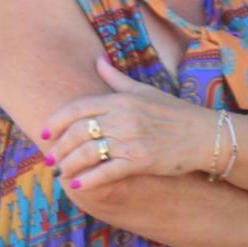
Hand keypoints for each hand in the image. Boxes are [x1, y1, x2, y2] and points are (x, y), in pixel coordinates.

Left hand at [42, 91, 216, 190]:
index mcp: (120, 100)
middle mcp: (122, 118)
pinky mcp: (140, 161)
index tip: (44, 132)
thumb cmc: (174, 112)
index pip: (78, 108)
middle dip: (59, 147)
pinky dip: (89, 180)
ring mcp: (130, 140)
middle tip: (50, 159)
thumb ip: (115, 78)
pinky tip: (78, 187)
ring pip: (88, 153)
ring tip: (61, 174)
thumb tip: (97, 60)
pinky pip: (107, 172)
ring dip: (69, 165)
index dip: (56, 121)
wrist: (203, 135)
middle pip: (78, 132)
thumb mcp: (144, 91)